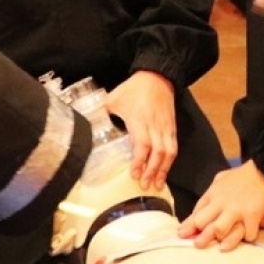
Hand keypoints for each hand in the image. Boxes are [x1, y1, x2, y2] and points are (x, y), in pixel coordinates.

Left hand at [105, 71, 176, 190]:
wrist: (157, 76)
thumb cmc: (133, 89)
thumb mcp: (113, 99)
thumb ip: (103, 114)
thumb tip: (89, 127)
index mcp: (139, 119)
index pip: (142, 144)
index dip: (139, 161)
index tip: (134, 174)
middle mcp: (155, 125)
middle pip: (158, 152)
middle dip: (152, 171)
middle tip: (144, 186)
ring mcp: (166, 127)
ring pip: (169, 152)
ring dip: (163, 169)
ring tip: (157, 184)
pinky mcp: (172, 127)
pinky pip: (174, 147)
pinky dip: (170, 161)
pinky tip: (164, 171)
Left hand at [178, 161, 263, 250]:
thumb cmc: (244, 175)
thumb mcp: (222, 179)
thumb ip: (212, 194)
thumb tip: (201, 207)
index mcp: (213, 193)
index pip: (196, 211)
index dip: (189, 225)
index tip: (182, 234)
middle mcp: (221, 202)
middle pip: (202, 222)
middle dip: (199, 235)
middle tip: (197, 244)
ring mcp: (236, 209)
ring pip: (219, 230)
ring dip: (221, 239)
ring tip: (221, 246)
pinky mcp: (251, 214)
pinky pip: (246, 233)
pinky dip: (248, 237)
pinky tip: (249, 236)